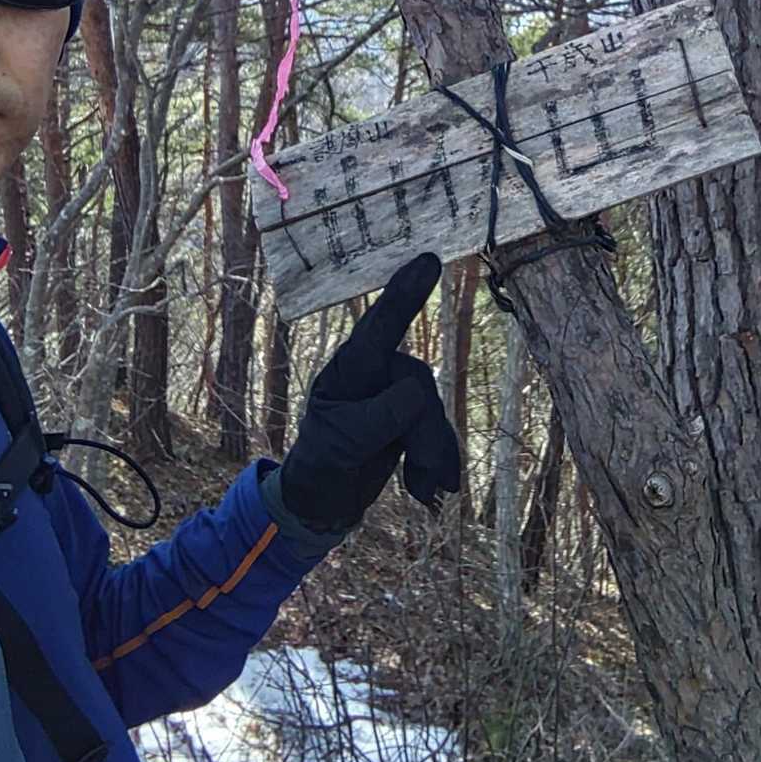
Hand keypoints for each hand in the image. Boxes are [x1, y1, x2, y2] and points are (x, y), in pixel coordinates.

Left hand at [279, 253, 460, 532]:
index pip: (379, 327)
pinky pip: (440, 428)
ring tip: (422, 488)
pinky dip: (440, 459)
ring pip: (432, 408)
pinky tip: (431, 488)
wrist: (323, 500)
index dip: (405, 292)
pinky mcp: (410, 417)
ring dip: (432, 451)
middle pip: (418, 383)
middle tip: (421, 473)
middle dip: (423, 429)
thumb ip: (378, 417)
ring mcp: (394, 394)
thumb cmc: (321, 464)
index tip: (428, 260)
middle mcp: (374, 372)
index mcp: (348, 369)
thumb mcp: (341, 444)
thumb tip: (417, 395)